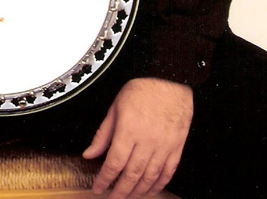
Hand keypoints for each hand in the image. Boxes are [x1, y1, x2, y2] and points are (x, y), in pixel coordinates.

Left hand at [82, 78, 192, 198]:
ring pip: (150, 177)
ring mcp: (164, 145)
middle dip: (120, 191)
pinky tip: (151, 189)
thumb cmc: (141, 88)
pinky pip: (168, 171)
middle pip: (132, 175)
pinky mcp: (177, 145)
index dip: (105, 179)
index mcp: (128, 130)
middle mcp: (146, 140)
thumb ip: (103, 134)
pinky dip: (159, 183)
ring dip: (139, 191)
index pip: (114, 163)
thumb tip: (89, 154)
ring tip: (130, 196)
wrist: (168, 78)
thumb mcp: (115, 107)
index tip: (98, 188)